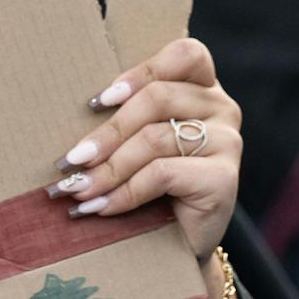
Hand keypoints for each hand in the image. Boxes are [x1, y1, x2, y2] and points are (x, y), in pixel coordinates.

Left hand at [49, 38, 241, 260]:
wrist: (179, 244)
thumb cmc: (153, 185)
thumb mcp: (139, 140)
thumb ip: (125, 116)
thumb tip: (70, 114)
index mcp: (203, 86)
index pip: (184, 54)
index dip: (139, 72)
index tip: (96, 102)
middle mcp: (222, 107)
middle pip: (158, 97)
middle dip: (108, 131)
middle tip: (72, 159)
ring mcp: (228, 142)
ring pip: (155, 138)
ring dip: (109, 168)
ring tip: (79, 189)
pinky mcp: (224, 179)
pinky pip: (163, 173)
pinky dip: (126, 191)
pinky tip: (103, 206)